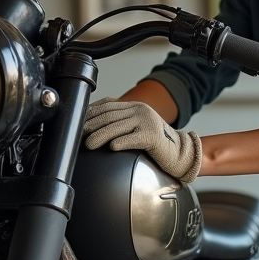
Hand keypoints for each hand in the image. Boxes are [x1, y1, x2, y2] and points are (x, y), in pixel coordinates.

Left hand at [83, 99, 201, 182]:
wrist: (181, 154)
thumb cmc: (156, 144)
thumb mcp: (137, 128)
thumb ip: (120, 124)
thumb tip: (92, 128)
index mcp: (134, 106)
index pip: (107, 105)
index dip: (90, 113)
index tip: (77, 123)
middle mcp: (140, 110)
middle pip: (109, 115)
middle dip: (91, 125)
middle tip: (78, 134)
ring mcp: (147, 122)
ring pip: (117, 127)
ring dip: (100, 136)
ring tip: (88, 144)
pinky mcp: (153, 136)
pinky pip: (133, 138)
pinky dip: (121, 142)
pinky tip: (112, 147)